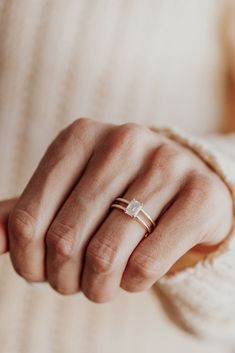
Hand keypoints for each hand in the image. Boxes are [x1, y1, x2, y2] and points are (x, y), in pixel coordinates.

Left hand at [7, 118, 232, 301]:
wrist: (184, 185)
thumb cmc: (119, 192)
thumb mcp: (70, 192)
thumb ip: (28, 212)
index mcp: (80, 137)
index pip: (29, 219)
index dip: (28, 261)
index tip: (41, 272)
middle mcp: (124, 141)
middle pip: (66, 239)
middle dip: (64, 279)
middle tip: (74, 283)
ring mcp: (166, 164)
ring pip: (107, 255)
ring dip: (97, 287)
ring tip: (101, 285)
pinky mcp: (200, 195)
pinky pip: (147, 263)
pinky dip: (132, 283)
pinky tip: (133, 275)